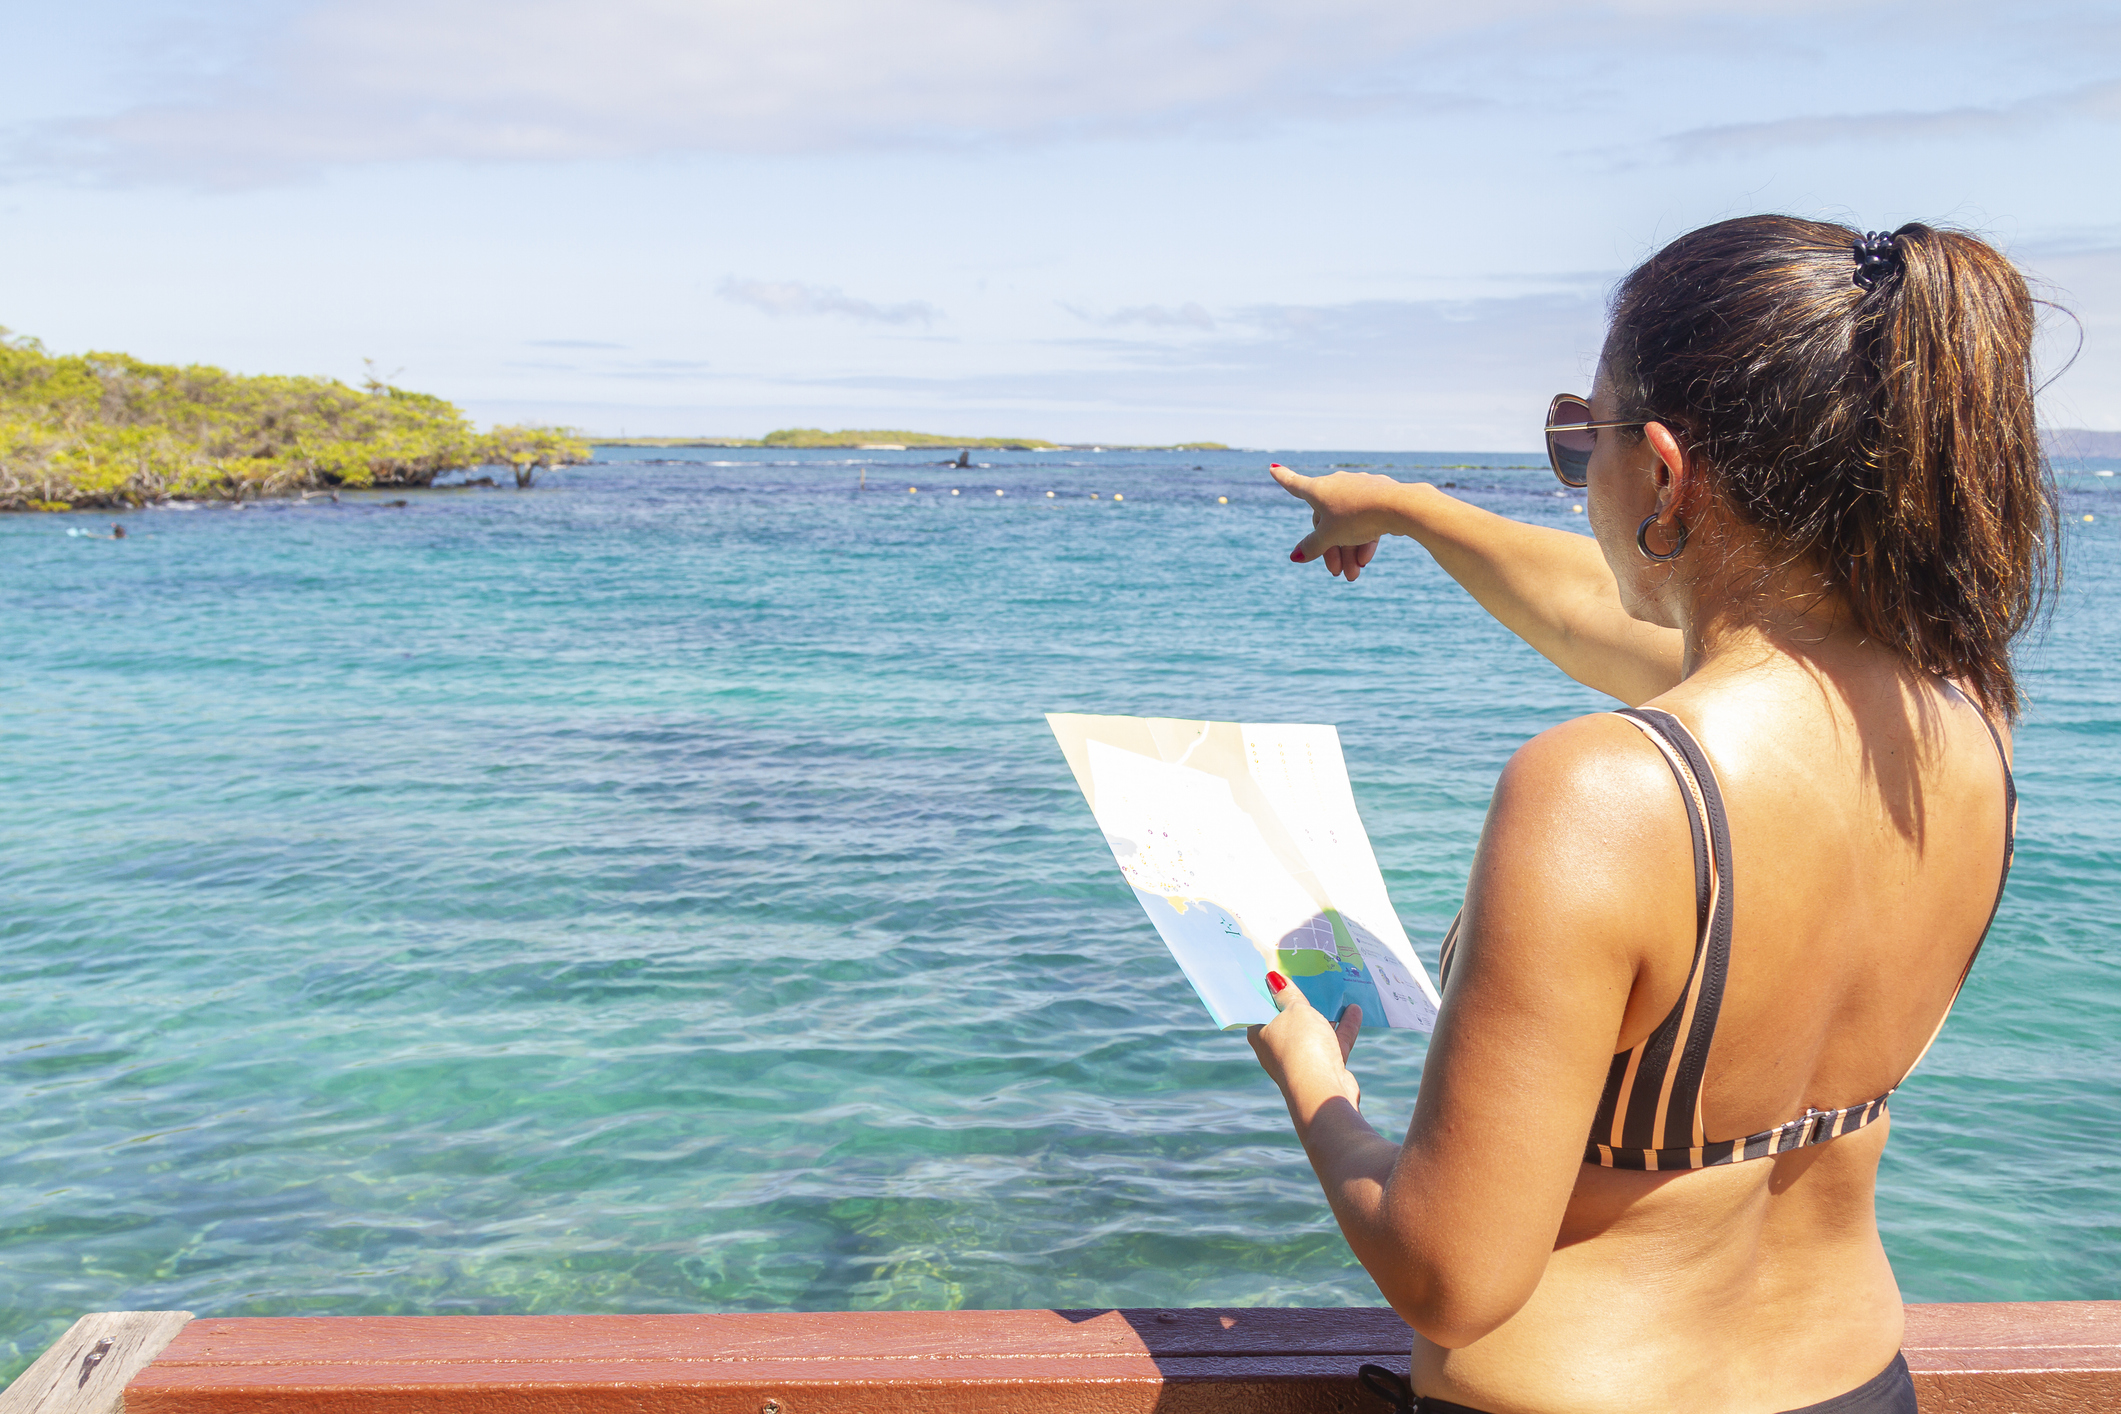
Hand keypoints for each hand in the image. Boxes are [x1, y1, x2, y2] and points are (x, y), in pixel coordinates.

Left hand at [1247, 971, 1362, 1120]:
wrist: (1324, 1091)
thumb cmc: (1301, 1045)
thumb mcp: (1295, 1011)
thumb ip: (1288, 994)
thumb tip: (1273, 978)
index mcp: (1261, 1034)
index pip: (1260, 1008)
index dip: (1268, 990)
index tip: (1276, 972)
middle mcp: (1277, 1047)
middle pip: (1288, 1018)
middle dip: (1299, 1000)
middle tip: (1308, 975)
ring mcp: (1301, 1058)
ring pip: (1313, 1030)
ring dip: (1324, 1013)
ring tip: (1335, 991)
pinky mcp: (1324, 1066)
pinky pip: (1333, 1041)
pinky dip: (1343, 1026)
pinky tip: (1355, 1009)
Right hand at [1269, 464, 1408, 581]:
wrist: (1399, 506)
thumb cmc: (1357, 517)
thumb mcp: (1330, 536)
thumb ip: (1312, 546)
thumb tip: (1295, 557)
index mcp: (1318, 489)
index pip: (1295, 484)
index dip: (1283, 478)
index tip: (1272, 468)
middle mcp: (1336, 484)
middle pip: (1326, 520)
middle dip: (1331, 549)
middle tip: (1336, 573)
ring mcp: (1359, 488)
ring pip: (1348, 523)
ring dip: (1348, 551)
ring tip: (1353, 575)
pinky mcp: (1379, 496)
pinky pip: (1365, 519)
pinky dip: (1363, 539)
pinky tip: (1366, 560)